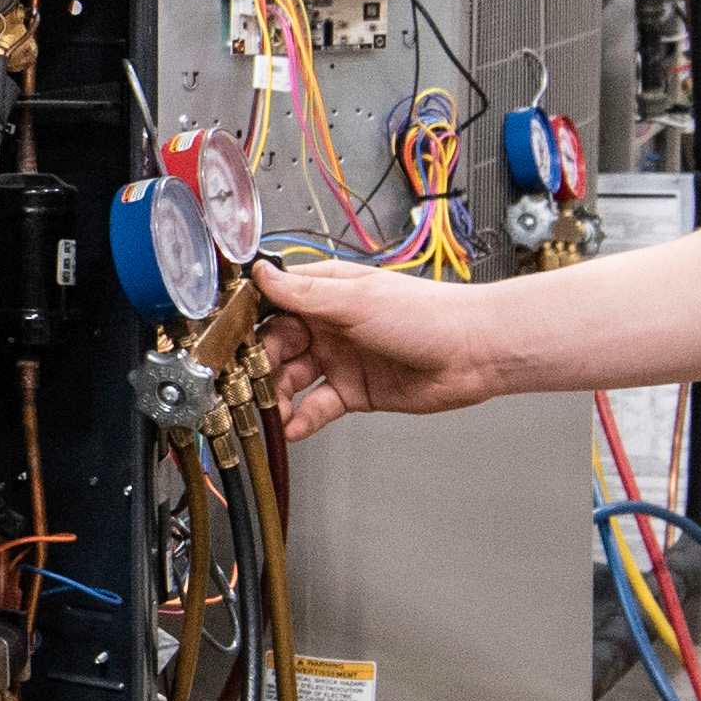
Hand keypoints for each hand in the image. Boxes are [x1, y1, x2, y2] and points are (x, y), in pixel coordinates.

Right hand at [252, 258, 517, 440]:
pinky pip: (317, 407)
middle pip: (276, 346)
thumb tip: (261, 274)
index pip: (274, 304)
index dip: (249, 322)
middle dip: (258, 366)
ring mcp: (341, 360)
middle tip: (246, 383)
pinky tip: (292, 427)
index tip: (227, 341)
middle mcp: (329, 325)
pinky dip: (302, 419)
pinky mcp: (354, 392)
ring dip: (276, 396)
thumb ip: (304, 294)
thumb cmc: (428, 315)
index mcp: (327, 292)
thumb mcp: (357, 300)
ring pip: (292, 380)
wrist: (473, 353)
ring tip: (268, 410)